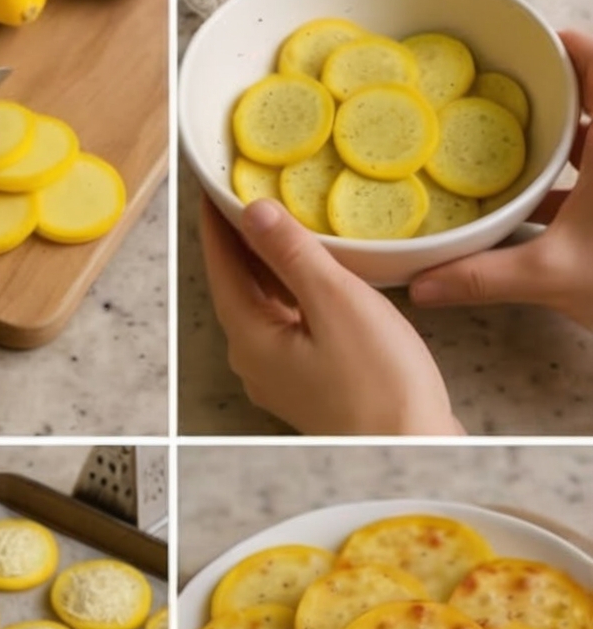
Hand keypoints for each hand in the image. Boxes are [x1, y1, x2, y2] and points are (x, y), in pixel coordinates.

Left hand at [200, 196, 463, 434]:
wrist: (413, 447)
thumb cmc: (380, 385)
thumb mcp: (336, 304)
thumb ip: (292, 255)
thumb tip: (254, 213)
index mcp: (250, 339)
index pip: (221, 265)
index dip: (218, 220)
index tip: (216, 180)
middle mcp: (255, 359)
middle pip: (240, 285)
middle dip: (244, 238)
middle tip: (252, 188)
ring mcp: (282, 374)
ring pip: (266, 304)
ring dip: (272, 263)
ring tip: (287, 217)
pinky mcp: (311, 380)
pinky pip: (291, 322)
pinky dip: (295, 289)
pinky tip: (318, 271)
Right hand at [409, 29, 592, 330]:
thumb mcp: (550, 275)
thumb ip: (482, 276)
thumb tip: (420, 285)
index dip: (569, 48)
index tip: (532, 46)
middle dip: (556, 100)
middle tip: (509, 100)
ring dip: (568, 141)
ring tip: (520, 148)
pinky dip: (579, 179)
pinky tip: (543, 203)